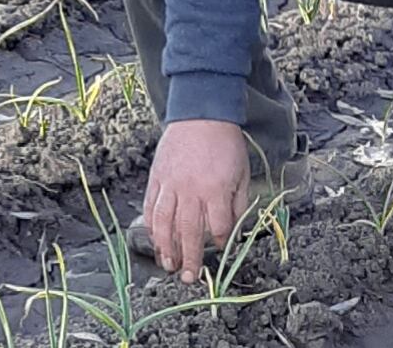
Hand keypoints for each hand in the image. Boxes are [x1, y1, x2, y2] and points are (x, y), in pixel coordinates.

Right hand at [143, 118, 252, 281]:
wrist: (201, 113)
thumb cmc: (225, 144)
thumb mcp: (242, 173)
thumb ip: (237, 203)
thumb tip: (232, 230)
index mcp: (215, 190)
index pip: (217, 227)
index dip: (219, 242)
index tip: (220, 249)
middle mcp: (190, 190)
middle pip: (188, 231)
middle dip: (188, 257)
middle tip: (186, 278)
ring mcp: (170, 183)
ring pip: (163, 222)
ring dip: (164, 246)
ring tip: (166, 264)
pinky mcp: (157, 176)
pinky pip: (150, 204)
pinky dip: (151, 223)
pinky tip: (154, 237)